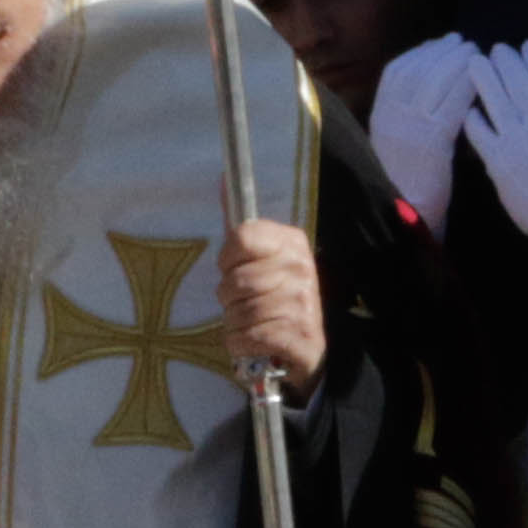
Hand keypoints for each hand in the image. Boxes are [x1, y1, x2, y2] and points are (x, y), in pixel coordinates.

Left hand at [217, 221, 326, 387]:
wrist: (305, 348)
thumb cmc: (273, 299)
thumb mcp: (261, 261)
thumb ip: (241, 230)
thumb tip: (221, 179)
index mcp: (292, 242)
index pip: (242, 237)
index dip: (228, 259)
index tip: (234, 270)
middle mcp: (302, 268)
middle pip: (236, 280)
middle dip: (229, 299)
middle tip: (244, 304)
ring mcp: (304, 303)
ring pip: (240, 312)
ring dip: (234, 325)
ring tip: (249, 325)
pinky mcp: (300, 335)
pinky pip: (249, 336)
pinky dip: (240, 343)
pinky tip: (253, 342)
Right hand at [367, 35, 481, 223]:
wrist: (405, 216)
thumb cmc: (406, 183)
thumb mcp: (396, 141)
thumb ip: (406, 114)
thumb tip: (428, 84)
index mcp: (381, 115)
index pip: (397, 71)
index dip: (421, 52)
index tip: (440, 42)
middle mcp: (391, 116)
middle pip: (418, 70)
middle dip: (442, 51)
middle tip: (464, 41)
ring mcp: (410, 127)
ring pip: (435, 82)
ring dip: (457, 63)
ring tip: (476, 54)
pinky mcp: (431, 142)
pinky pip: (451, 104)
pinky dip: (466, 87)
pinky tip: (480, 80)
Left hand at [459, 41, 527, 275]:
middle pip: (518, 81)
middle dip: (507, 60)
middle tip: (496, 48)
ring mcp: (515, 142)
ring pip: (495, 100)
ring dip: (484, 77)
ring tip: (476, 62)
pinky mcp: (497, 162)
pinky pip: (479, 133)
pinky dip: (472, 117)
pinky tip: (466, 107)